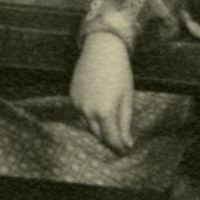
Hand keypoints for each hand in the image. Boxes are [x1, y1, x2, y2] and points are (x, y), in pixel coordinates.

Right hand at [70, 34, 136, 150]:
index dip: (119, 148)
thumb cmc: (119, 72)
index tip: (126, 150)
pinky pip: (80, 114)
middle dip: (109, 140)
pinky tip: (98, 111)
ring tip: (110, 127)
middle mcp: (88, 111)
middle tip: (120, 142)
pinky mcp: (72, 96)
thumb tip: (127, 145)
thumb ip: (125, 124)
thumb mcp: (127, 98)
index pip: (111, 140)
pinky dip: (90, 116)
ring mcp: (78, 104)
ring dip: (99, 129)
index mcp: (104, 112)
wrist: (102, 49)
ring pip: (88, 125)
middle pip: (98, 136)